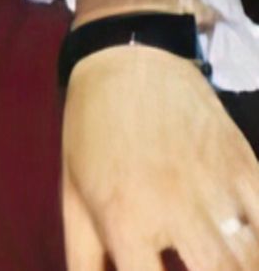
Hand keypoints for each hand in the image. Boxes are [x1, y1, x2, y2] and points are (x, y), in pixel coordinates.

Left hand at [62, 45, 258, 269]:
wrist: (127, 64)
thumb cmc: (91, 133)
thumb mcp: (73, 196)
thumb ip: (85, 258)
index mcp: (123, 217)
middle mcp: (174, 207)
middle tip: (195, 269)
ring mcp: (217, 187)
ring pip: (251, 259)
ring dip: (240, 267)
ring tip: (223, 263)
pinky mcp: (246, 166)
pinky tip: (250, 251)